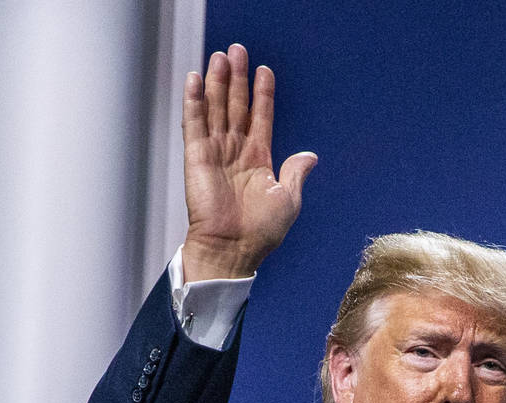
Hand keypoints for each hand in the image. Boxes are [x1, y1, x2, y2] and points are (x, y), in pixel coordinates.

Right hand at [181, 44, 316, 280]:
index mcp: (259, 160)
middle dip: (238, 78)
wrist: (235, 249)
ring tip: (221, 56)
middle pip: (236, 106)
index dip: (263, 94)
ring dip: (218, 82)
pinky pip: (195, 124)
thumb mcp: (288, 198)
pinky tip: (196, 79)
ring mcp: (216, 153)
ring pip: (217, 109)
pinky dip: (195, 101)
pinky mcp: (197, 157)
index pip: (260, 118)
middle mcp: (236, 152)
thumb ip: (296, 173)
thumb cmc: (261, 232)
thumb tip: (310, 155)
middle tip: (237, 51)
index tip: (265, 71)